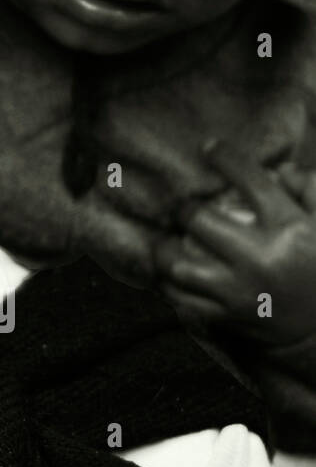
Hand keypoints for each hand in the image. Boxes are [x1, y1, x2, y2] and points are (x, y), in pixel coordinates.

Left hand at [153, 140, 315, 350]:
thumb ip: (311, 191)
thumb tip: (279, 170)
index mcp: (290, 229)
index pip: (251, 181)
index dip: (226, 158)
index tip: (210, 148)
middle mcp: (261, 258)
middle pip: (199, 220)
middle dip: (184, 208)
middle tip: (182, 206)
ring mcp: (240, 292)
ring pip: (180, 265)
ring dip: (166, 249)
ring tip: (168, 239)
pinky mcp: (228, 318)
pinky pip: (182, 299)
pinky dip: (170, 284)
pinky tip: (171, 272)